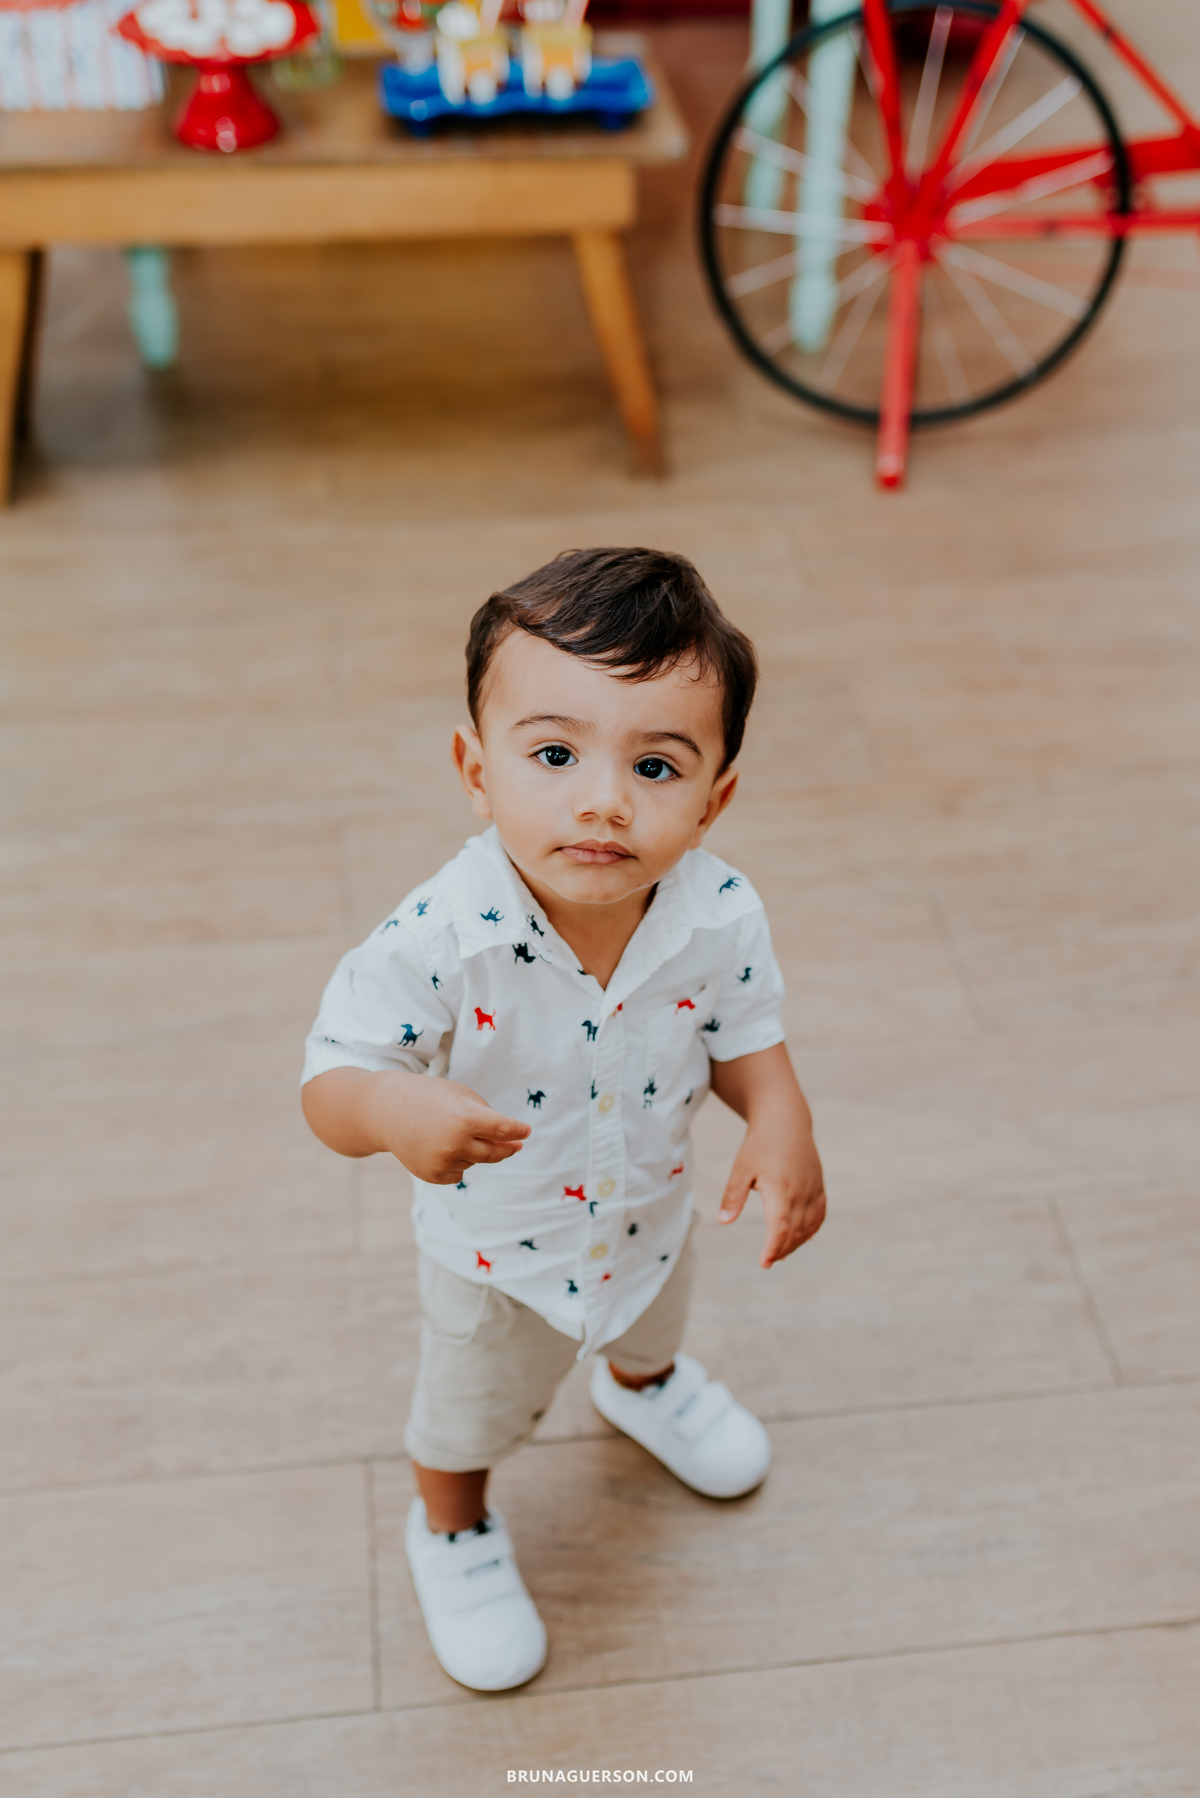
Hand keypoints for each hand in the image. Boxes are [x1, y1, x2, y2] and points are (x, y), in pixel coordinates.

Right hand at [379, 1076, 530, 1183]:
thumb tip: (505, 1141)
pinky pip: (459, 1173)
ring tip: (451, 1132)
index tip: (527, 1132)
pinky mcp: (432, 1175)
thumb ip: (486, 1115)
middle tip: (516, 1145)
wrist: (387, 1111)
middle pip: (495, 1153)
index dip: (518, 1132)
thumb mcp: (460, 1094)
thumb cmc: (429, 1096)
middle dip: (507, 1148)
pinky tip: (441, 1146)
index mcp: (465, 1118)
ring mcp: (442, 1162)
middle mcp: (454, 1143)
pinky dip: (458, 1162)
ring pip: (475, 1162)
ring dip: (473, 1150)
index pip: (503, 1130)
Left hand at [718, 1124, 825, 1266]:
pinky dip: (811, 1229)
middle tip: (768, 1261)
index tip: (764, 1262)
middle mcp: (800, 1191)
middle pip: (795, 1231)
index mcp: (780, 1188)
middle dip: (782, 1249)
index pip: (780, 1227)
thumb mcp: (741, 1169)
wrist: (785, 1121)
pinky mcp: (818, 1186)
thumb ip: (733, 1196)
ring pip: (809, 1225)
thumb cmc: (759, 1145)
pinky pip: (819, 1215)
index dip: (773, 1248)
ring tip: (781, 1252)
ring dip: (796, 1242)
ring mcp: (812, 1189)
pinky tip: (800, 1237)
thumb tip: (724, 1221)